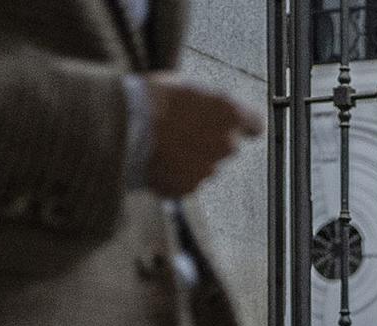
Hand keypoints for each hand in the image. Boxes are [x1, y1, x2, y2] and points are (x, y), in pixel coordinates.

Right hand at [144, 73, 262, 196]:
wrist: (122, 128)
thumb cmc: (150, 100)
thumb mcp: (185, 87)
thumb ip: (207, 103)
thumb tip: (208, 108)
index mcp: (229, 114)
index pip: (254, 125)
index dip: (243, 125)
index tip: (235, 125)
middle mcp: (225, 145)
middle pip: (226, 146)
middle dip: (209, 141)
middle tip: (182, 131)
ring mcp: (207, 170)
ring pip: (205, 165)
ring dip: (190, 158)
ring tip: (163, 144)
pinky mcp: (186, 188)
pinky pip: (185, 181)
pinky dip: (174, 174)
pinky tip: (156, 160)